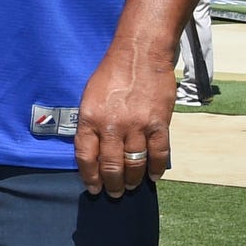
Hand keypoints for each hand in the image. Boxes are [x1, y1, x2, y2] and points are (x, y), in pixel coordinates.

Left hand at [74, 34, 173, 196]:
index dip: (90, 177)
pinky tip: (154, 176)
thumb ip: (90, 123)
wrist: (140, 52)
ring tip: (130, 187)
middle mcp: (112, 125)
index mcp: (90, 118)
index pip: (86, 157)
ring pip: (134, 163)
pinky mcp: (159, 123)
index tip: (93, 188)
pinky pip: (159, 153)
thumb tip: (93, 149)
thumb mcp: (89, 96)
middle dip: (112, 184)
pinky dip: (157, 168)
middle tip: (114, 193)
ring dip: (132, 180)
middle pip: (111, 165)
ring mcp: (137, 126)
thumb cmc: (112, 72)